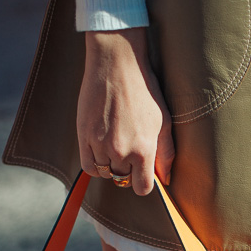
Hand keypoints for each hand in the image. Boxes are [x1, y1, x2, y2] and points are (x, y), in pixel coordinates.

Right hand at [77, 28, 174, 193]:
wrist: (116, 63)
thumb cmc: (144, 90)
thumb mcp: (164, 121)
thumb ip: (166, 153)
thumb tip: (166, 179)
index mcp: (144, 149)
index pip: (142, 188)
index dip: (143, 182)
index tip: (142, 172)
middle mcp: (121, 151)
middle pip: (122, 180)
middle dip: (127, 171)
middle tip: (129, 151)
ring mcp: (100, 144)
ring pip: (105, 173)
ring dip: (110, 166)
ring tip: (114, 147)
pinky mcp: (83, 135)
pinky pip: (87, 165)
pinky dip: (94, 164)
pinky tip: (100, 152)